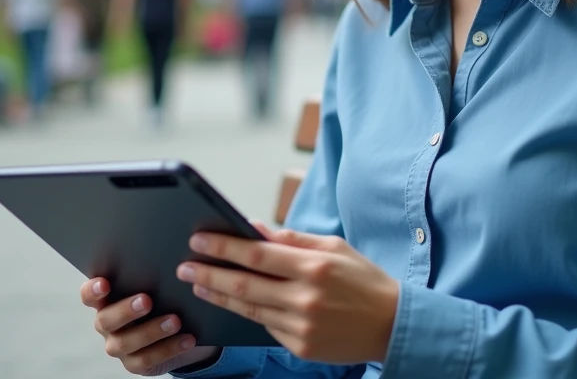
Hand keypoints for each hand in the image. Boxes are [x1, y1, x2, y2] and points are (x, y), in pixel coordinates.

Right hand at [81, 277, 220, 375]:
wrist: (182, 329)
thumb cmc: (164, 298)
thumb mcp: (158, 285)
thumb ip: (152, 274)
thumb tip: (167, 257)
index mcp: (106, 300)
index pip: (89, 295)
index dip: (92, 290)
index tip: (105, 283)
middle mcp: (107, 324)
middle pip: (105, 320)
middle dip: (126, 310)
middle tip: (147, 300)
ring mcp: (118, 346)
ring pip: (126, 342)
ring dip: (152, 330)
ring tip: (175, 321)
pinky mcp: (134, 364)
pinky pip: (147, 359)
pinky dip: (169, 348)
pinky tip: (187, 339)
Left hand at [177, 222, 399, 364]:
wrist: (392, 325)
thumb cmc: (363, 279)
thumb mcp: (333, 248)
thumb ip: (292, 239)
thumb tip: (254, 229)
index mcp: (313, 267)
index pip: (256, 254)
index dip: (223, 247)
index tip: (198, 239)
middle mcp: (305, 298)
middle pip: (244, 285)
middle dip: (209, 273)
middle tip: (185, 265)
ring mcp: (301, 326)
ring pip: (248, 310)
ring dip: (219, 295)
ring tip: (198, 283)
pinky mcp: (301, 347)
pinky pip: (266, 326)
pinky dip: (247, 313)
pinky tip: (231, 302)